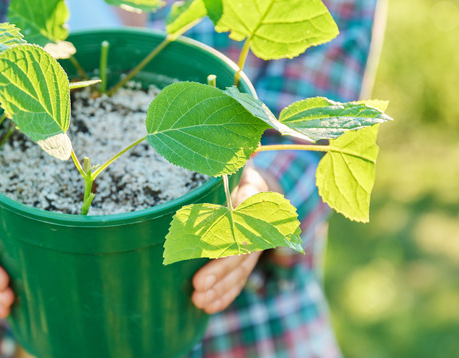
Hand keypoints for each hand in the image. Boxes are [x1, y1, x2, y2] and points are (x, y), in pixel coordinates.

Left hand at [191, 164, 272, 313]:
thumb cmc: (234, 167)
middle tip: (197, 286)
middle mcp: (261, 222)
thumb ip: (232, 158)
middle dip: (221, 271)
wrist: (258, 181)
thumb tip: (229, 151)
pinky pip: (240, 278)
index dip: (233, 237)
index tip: (213, 249)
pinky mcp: (248, 257)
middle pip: (243, 251)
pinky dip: (226, 294)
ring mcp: (257, 242)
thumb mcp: (234, 160)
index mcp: (257, 195)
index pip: (248, 219)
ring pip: (242, 269)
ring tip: (199, 301)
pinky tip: (209, 307)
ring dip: (221, 288)